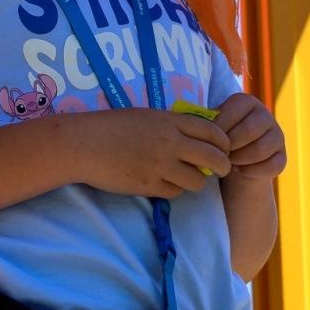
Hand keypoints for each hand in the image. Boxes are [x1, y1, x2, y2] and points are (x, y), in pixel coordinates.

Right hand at [65, 108, 232, 198]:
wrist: (84, 144)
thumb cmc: (112, 126)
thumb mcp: (147, 116)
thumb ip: (171, 125)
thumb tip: (194, 138)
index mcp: (170, 121)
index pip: (212, 132)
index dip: (223, 142)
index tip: (224, 149)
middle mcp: (170, 143)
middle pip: (214, 158)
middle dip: (223, 166)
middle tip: (221, 170)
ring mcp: (160, 165)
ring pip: (197, 181)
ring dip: (196, 181)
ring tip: (188, 178)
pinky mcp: (149, 185)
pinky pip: (175, 192)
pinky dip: (174, 190)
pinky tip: (166, 184)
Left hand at [214, 92, 286, 178]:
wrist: (236, 164)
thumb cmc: (221, 140)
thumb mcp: (215, 128)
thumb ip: (211, 123)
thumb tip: (206, 127)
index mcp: (247, 101)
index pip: (234, 112)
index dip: (219, 130)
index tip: (209, 142)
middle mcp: (265, 114)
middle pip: (249, 130)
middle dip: (230, 146)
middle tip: (219, 155)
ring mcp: (277, 135)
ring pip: (261, 149)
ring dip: (240, 159)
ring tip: (228, 162)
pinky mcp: (282, 156)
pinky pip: (271, 165)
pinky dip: (252, 171)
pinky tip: (240, 170)